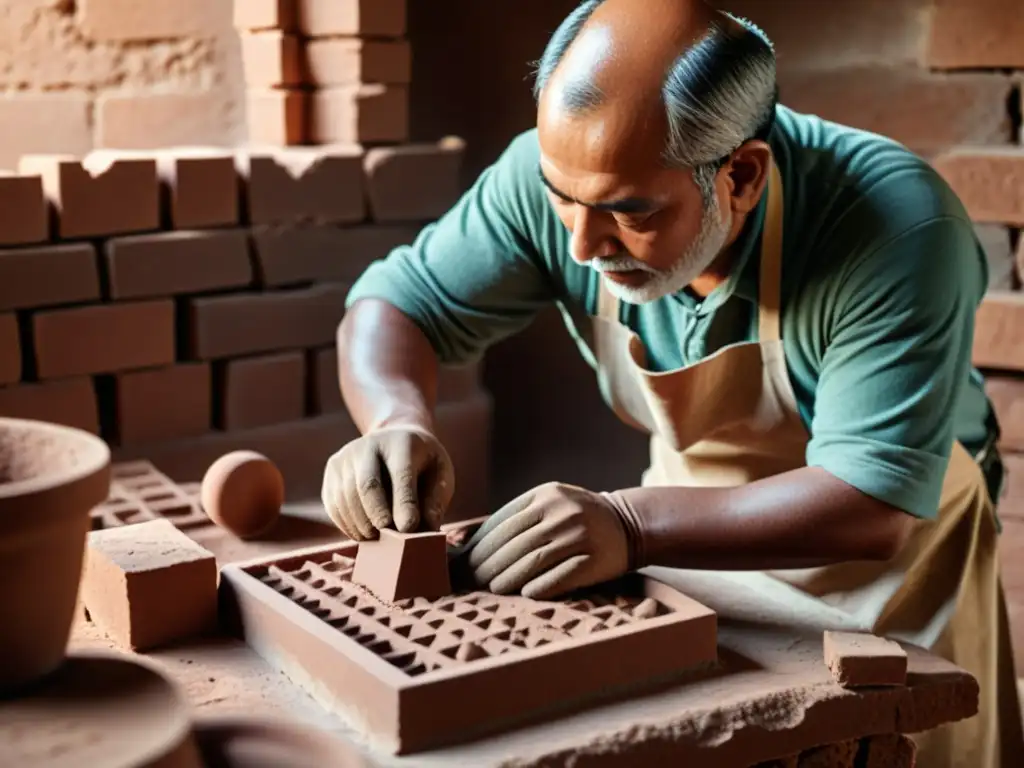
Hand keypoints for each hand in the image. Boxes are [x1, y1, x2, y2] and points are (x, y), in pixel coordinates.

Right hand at [321, 425, 454, 540]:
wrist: (395, 439)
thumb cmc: (422, 464)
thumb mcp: (440, 475)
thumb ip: (435, 501)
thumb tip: (425, 531)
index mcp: (401, 443)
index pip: (401, 473)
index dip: (404, 503)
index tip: (409, 528)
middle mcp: (369, 444)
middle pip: (367, 485)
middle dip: (377, 515)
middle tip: (389, 538)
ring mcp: (346, 456)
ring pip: (346, 497)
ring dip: (361, 525)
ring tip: (378, 539)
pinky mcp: (332, 470)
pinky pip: (334, 504)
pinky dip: (347, 525)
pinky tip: (363, 533)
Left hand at [461, 482, 638, 599]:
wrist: (629, 524)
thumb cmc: (579, 517)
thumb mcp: (551, 503)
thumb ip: (520, 516)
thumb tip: (471, 540)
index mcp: (547, 494)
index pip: (504, 521)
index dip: (482, 543)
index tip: (467, 559)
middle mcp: (562, 512)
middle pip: (514, 543)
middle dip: (489, 563)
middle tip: (473, 579)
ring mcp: (579, 536)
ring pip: (532, 561)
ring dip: (508, 578)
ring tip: (493, 588)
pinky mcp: (592, 560)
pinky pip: (558, 577)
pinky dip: (538, 587)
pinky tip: (525, 594)